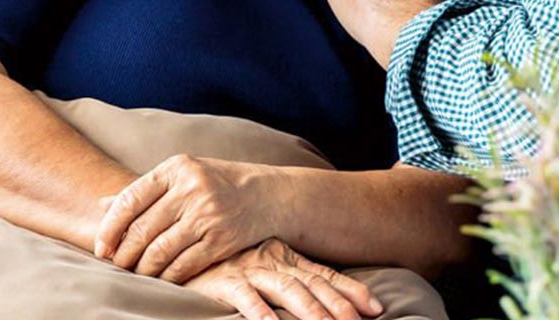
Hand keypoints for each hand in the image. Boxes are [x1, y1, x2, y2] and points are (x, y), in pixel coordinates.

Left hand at [94, 156, 278, 281]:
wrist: (265, 195)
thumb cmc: (214, 184)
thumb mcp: (181, 176)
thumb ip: (144, 191)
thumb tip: (102, 205)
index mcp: (176, 168)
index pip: (131, 199)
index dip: (111, 226)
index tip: (101, 246)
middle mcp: (191, 189)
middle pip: (144, 228)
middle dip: (124, 252)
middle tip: (116, 264)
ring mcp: (207, 214)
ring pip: (161, 250)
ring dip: (143, 268)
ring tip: (136, 273)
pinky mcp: (221, 239)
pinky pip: (184, 265)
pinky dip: (168, 277)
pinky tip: (161, 279)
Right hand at [184, 239, 384, 319]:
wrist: (182, 245)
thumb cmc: (223, 262)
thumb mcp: (261, 265)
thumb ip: (289, 278)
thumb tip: (322, 302)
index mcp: (283, 256)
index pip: (323, 275)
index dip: (350, 291)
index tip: (376, 308)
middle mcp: (271, 260)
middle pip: (311, 285)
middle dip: (338, 305)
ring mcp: (248, 269)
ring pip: (286, 290)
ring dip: (309, 311)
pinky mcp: (223, 280)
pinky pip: (245, 298)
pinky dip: (260, 312)